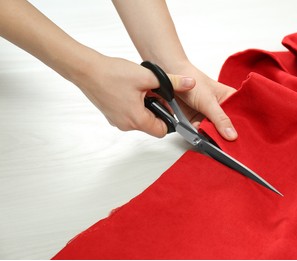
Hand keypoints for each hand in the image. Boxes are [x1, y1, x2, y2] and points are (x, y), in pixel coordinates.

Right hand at [73, 53, 194, 137]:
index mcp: (136, 120)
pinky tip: (131, 90)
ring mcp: (117, 121)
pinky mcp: (111, 114)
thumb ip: (172, 82)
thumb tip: (188, 83)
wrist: (86, 70)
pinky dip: (134, 104)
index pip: (161, 131)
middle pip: (151, 125)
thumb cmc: (111, 74)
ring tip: (141, 89)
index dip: (169, 119)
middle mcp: (126, 125)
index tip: (169, 106)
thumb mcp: (147, 76)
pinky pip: (129, 114)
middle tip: (154, 93)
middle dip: (156, 109)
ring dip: (145, 106)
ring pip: (140, 119)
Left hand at [167, 63, 237, 140]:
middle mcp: (222, 108)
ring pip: (214, 132)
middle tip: (224, 143)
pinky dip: (200, 134)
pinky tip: (199, 133)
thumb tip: (232, 136)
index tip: (239, 141)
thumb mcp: (209, 102)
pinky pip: (202, 132)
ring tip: (210, 136)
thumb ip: (220, 119)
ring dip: (211, 136)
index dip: (240, 130)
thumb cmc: (194, 82)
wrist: (173, 80)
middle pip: (227, 128)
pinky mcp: (198, 120)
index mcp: (230, 99)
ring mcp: (209, 116)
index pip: (240, 118)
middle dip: (224, 135)